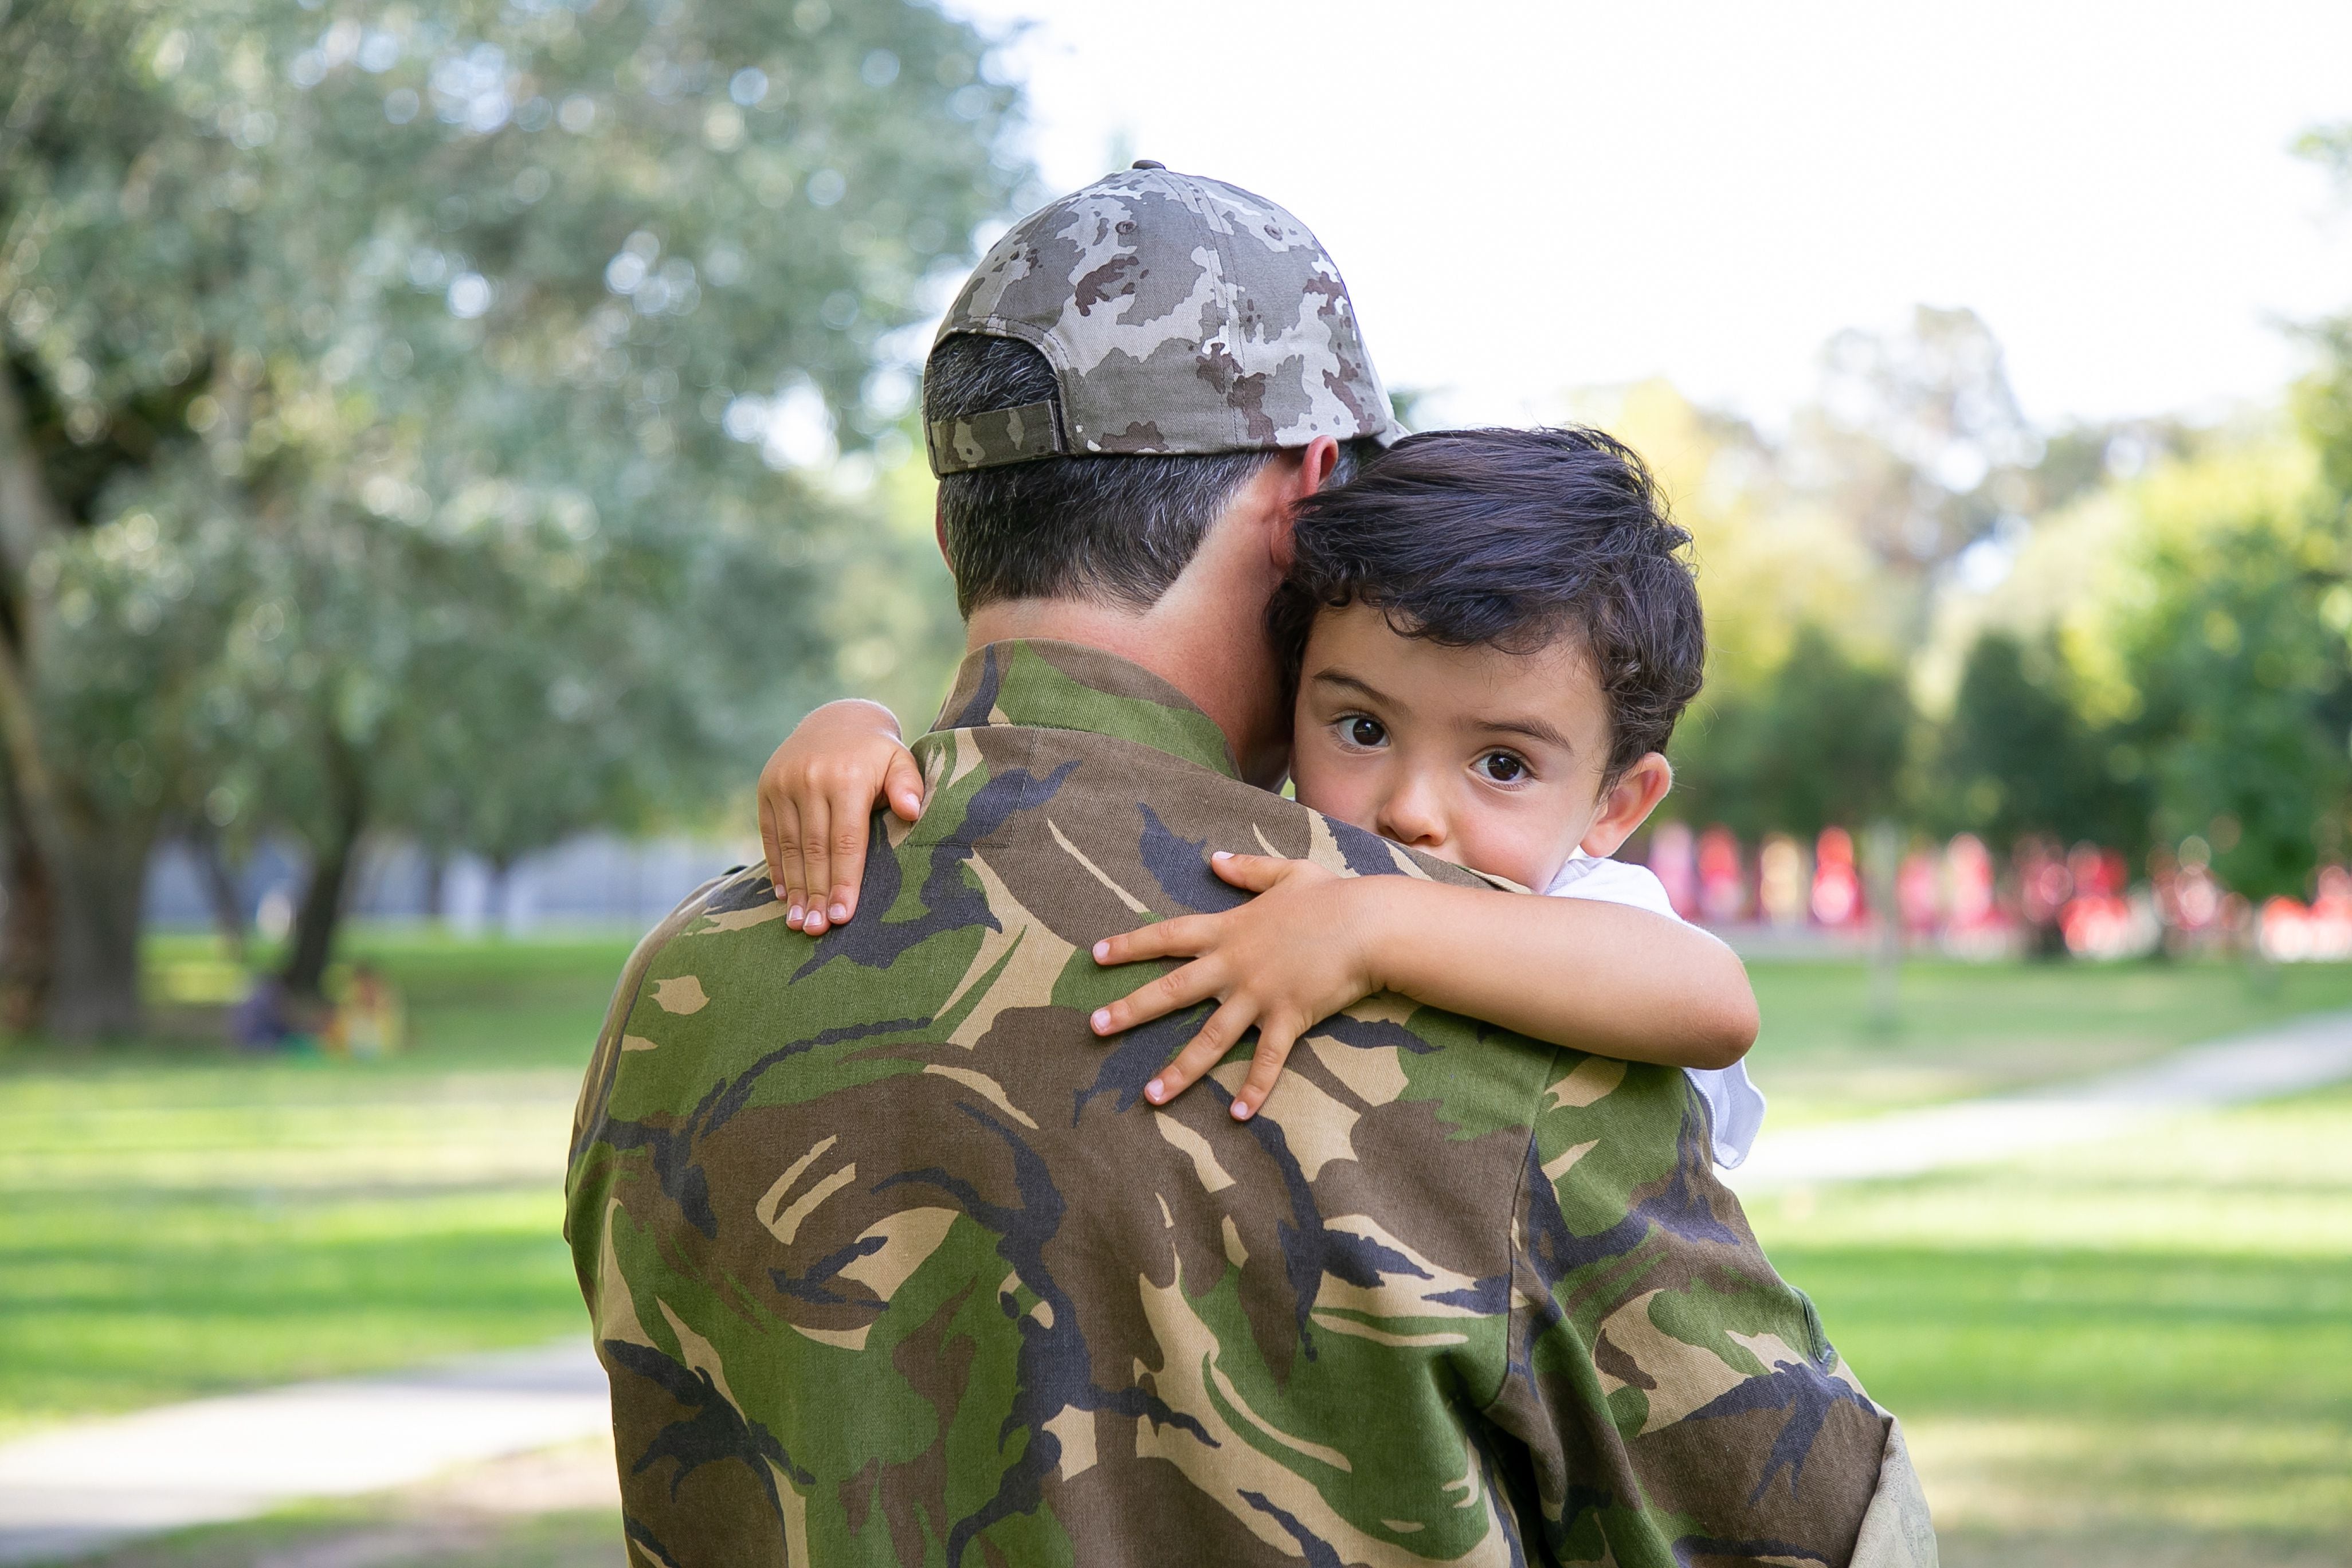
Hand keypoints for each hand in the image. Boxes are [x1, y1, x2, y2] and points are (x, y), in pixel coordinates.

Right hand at [757, 700, 924, 934]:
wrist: (837, 720)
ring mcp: (784, 783)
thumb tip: (912, 812)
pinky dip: (777, 867)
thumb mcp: (900, 760)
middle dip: (816, 893)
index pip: (846, 841)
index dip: (844, 881)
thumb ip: (908, 786)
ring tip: (799, 923)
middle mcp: (811, 780)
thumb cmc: (877, 755)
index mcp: (847, 777)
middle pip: (815, 849)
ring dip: (794, 888)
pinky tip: (784, 896)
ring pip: (791, 846)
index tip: (843, 916)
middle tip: (817, 931)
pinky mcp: (766, 788)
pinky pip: (771, 835)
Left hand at [1087, 852, 1387, 1120]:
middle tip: (1094, 1027)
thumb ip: (1248, 870)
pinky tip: (1237, 1115)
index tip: (1096, 955)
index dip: (1130, 945)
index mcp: (1229, 930)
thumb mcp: (1287, 873)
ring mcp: (1260, 995)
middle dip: (1131, 1009)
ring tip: (1149, 1096)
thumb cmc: (1333, 896)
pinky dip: (1254, 1088)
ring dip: (1179, 1070)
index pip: (1168, 936)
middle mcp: (1235, 966)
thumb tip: (1215, 859)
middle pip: (1173, 989)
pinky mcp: (1289, 1018)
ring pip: (1210, 1038)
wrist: (1370, 924)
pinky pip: (1268, 1060)